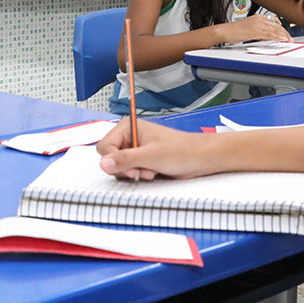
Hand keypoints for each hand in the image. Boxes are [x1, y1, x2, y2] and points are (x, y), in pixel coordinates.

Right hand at [97, 118, 220, 179]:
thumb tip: (104, 163)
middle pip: (109, 158)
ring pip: (117, 167)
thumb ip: (126, 159)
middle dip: (126, 167)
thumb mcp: (151, 155)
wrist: (199, 158)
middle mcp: (128, 136)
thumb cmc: (182, 150)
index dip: (114, 160)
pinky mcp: (139, 159)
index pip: (104, 147)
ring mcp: (133, 148)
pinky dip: (138, 175)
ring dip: (133, 173)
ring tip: (150, 169)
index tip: (130, 166)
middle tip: (142, 168)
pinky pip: (127, 171)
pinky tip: (151, 172)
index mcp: (127, 127)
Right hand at [227, 12, 291, 43]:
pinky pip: (270, 35)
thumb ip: (259, 31)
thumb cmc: (234, 30)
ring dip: (284, 36)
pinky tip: (283, 40)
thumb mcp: (249, 28)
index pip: (274, 21)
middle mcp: (259, 19)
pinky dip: (278, 37)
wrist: (226, 31)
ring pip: (275, 30)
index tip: (285, 33)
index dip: (281, 27)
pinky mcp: (256, 32)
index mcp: (258, 17)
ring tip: (290, 40)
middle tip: (290, 38)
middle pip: (277, 25)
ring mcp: (258, 25)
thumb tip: (266, 36)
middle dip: (285, 32)